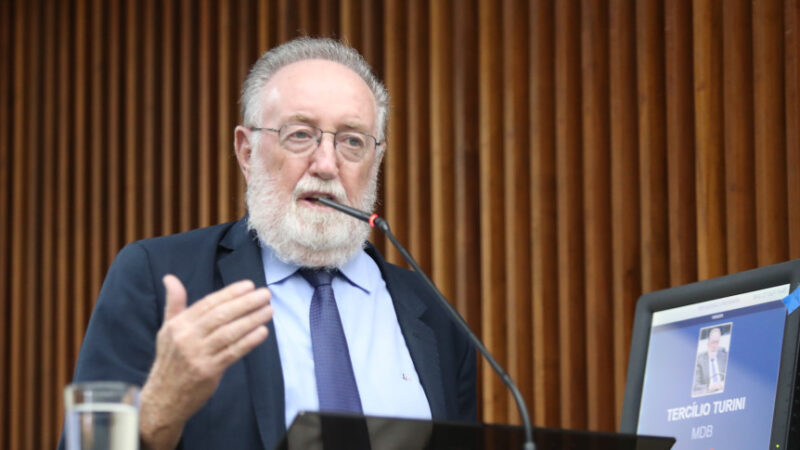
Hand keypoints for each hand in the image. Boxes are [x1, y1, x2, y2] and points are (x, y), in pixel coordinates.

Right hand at [139, 275, 272, 449]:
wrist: (163, 398)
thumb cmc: (170, 360)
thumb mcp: (167, 330)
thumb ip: (174, 304)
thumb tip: (170, 278)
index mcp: (179, 325)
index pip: (208, 304)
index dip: (230, 293)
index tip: (249, 285)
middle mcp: (186, 338)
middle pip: (221, 316)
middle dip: (246, 303)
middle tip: (266, 294)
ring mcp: (197, 355)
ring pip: (229, 333)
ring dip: (252, 320)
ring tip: (268, 310)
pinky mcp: (208, 371)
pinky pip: (232, 352)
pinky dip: (249, 341)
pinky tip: (262, 332)